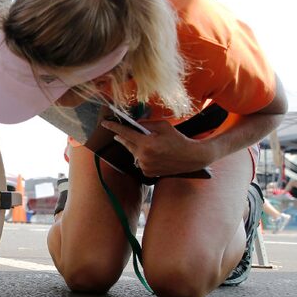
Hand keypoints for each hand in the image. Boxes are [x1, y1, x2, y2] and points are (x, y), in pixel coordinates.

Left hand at [100, 119, 215, 177]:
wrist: (191, 157)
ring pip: (133, 153)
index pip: (125, 133)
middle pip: (127, 144)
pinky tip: (152, 154)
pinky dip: (142, 157)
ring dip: (135, 148)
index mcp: (146, 143)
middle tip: (117, 134)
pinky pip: (140, 162)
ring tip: (146, 144)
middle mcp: (143, 156)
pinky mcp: (148, 173)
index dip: (113, 128)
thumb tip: (134, 123)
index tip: (104, 124)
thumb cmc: (178, 139)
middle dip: (122, 138)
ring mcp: (145, 166)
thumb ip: (146, 124)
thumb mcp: (163, 126)